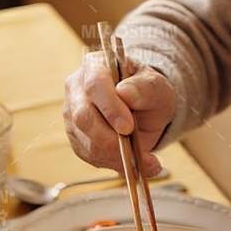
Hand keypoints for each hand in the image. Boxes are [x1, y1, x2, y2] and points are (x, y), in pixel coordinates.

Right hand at [63, 51, 176, 175]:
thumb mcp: (157, 87)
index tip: (128, 128)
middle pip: (83, 117)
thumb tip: (125, 93)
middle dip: (109, 138)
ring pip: (86, 142)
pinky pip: (89, 156)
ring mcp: (72, 115)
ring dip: (116, 155)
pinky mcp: (76, 138)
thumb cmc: (148, 93)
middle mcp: (77, 90)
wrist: (143, 110)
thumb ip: (145, 87)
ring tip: (144, 160)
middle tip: (134, 152)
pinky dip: (113, 163)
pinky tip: (131, 162)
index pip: (94, 85)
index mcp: (95, 66)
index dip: (110, 108)